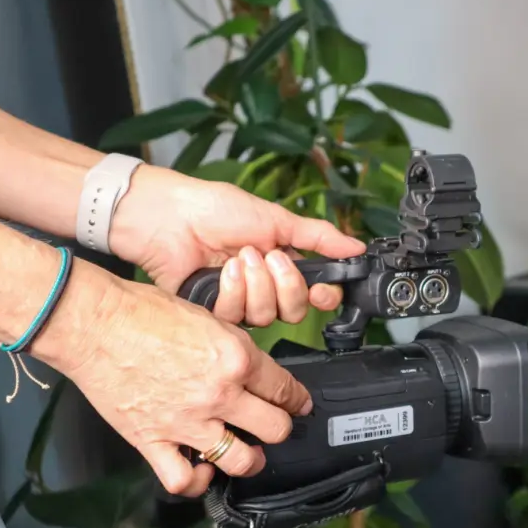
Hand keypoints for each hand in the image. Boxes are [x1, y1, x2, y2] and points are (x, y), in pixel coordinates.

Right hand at [65, 277, 308, 495]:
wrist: (94, 323)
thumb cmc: (144, 312)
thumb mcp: (209, 318)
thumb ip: (235, 350)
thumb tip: (251, 369)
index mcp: (236, 359)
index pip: (285, 390)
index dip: (298, 399)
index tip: (300, 404)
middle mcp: (218, 395)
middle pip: (275, 428)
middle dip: (281, 428)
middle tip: (276, 425)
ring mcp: (187, 422)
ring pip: (240, 461)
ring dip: (249, 460)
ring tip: (247, 453)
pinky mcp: (153, 440)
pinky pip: (183, 480)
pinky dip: (197, 481)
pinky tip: (202, 470)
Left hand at [109, 166, 365, 325]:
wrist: (170, 219)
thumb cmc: (216, 210)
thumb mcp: (277, 219)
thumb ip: (320, 236)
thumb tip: (356, 247)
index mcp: (284, 266)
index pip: (316, 295)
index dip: (323, 297)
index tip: (323, 291)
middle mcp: (265, 288)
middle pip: (295, 311)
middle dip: (286, 285)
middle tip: (270, 258)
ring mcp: (240, 301)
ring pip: (267, 316)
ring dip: (256, 284)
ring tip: (239, 259)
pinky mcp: (215, 313)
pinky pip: (237, 317)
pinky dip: (232, 291)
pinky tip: (222, 271)